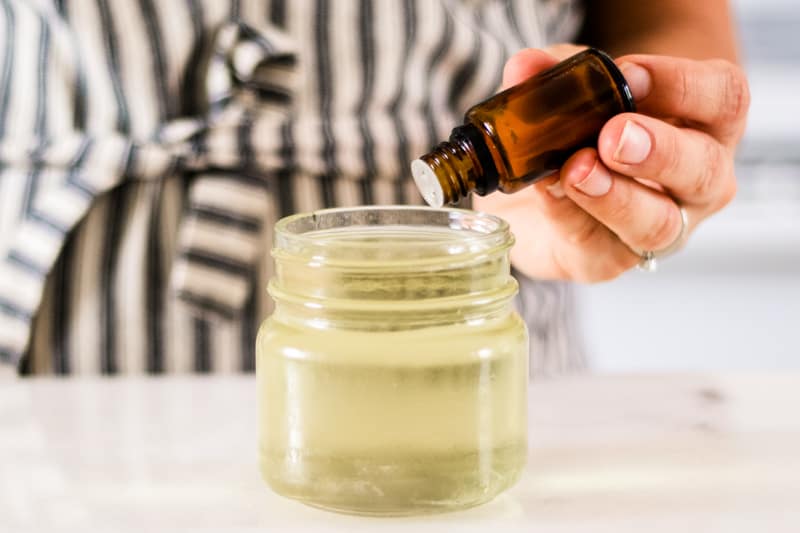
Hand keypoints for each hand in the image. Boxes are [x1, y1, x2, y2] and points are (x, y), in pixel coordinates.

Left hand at [473, 46, 749, 280]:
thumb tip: (525, 68)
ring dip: (615, 196)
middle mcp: (697, 181)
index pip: (722, 99)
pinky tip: (549, 193)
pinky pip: (599, 246)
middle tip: (613, 137)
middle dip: (657, 151)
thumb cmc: (583, 130)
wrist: (546, 192)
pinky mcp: (610, 260)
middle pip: (702, 169)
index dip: (680, 85)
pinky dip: (570, 216)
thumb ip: (553, 76)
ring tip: (576, 171)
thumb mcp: (569, 90)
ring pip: (658, 223)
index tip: (628, 74)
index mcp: (705, 123)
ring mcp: (661, 227)